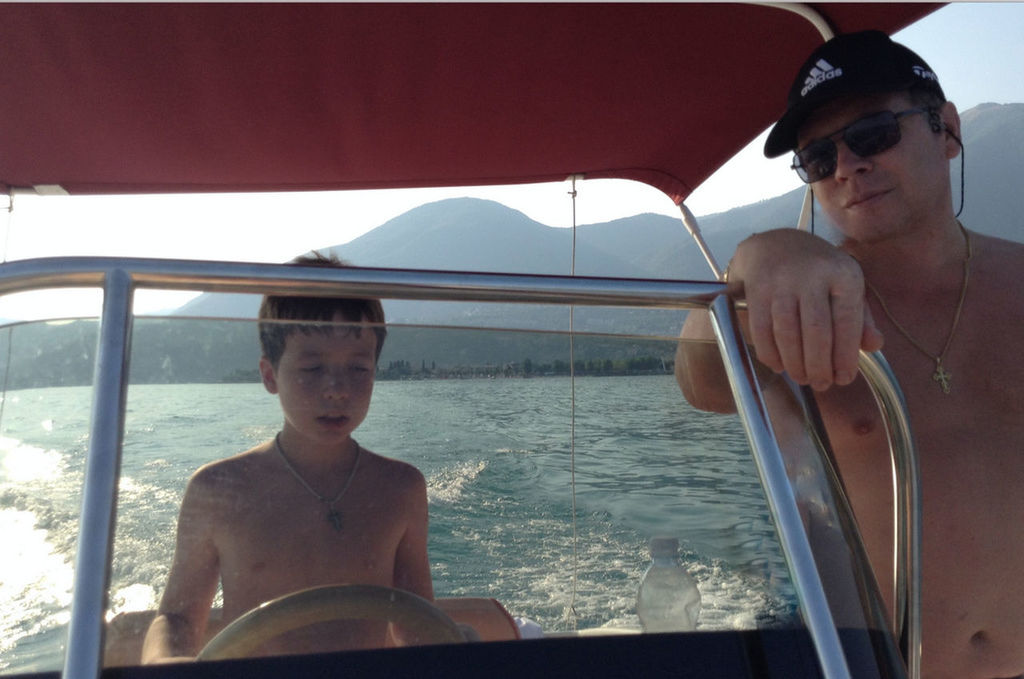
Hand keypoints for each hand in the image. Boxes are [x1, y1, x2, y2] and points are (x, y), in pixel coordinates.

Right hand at [726, 229, 882, 390]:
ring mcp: (781, 281)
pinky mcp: (757, 289)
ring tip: (802, 377)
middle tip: (821, 384)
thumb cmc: (816, 272)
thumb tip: (874, 346)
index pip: (848, 322)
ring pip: (788, 334)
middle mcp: (812, 274)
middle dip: (819, 366)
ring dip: (795, 364)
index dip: (846, 356)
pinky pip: (762, 330)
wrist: (772, 244)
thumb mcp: (844, 286)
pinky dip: (770, 354)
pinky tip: (779, 365)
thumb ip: (860, 318)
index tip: (844, 378)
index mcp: (843, 273)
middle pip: (817, 332)